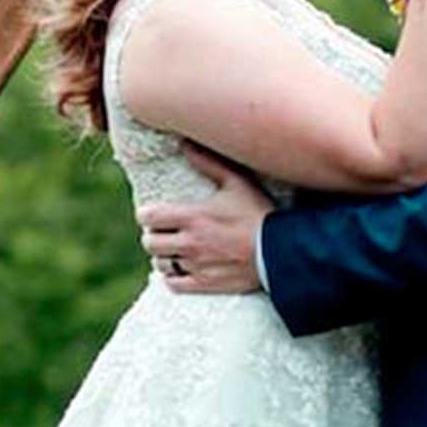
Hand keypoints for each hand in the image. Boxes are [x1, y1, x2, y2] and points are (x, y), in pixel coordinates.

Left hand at [136, 147, 271, 294]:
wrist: (280, 253)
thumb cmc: (259, 214)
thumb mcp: (237, 183)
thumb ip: (209, 162)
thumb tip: (185, 143)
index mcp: (192, 216)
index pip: (148, 217)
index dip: (146, 215)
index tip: (153, 214)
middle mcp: (190, 242)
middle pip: (150, 243)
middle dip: (153, 235)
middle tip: (164, 232)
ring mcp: (196, 265)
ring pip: (161, 263)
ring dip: (163, 256)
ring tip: (173, 250)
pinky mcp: (205, 284)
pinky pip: (174, 284)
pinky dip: (173, 276)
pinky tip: (182, 268)